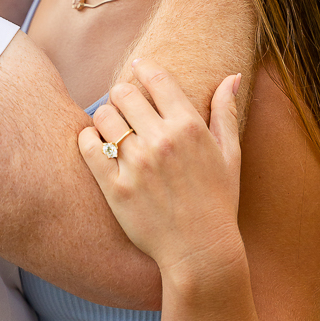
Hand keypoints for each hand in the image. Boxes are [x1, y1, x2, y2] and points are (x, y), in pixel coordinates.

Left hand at [79, 60, 243, 284]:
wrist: (200, 252)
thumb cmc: (218, 202)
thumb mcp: (230, 156)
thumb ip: (226, 113)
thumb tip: (231, 76)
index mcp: (189, 127)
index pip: (157, 79)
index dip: (145, 68)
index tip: (139, 68)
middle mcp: (161, 141)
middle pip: (124, 92)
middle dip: (123, 94)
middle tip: (126, 106)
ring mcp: (136, 164)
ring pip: (103, 116)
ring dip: (107, 118)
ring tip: (114, 130)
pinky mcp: (114, 187)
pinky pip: (88, 146)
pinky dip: (89, 139)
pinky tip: (99, 146)